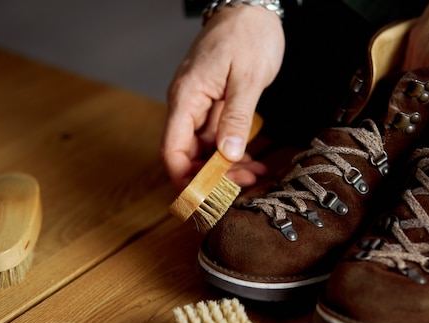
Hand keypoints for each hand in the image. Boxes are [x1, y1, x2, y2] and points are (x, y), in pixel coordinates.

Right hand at [161, 5, 283, 189]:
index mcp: (187, 97)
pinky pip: (220, 139)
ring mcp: (202, 107)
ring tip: (255, 175)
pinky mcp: (216, 107)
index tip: (204, 197)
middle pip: (190, 155)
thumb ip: (236, 116)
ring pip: (207, 151)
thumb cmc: (247, 34)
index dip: (184, 177)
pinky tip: (253, 162)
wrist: (251, 9)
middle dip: (213, 177)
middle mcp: (188, 106)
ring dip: (228, 168)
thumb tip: (228, 153)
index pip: (173, 149)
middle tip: (243, 185)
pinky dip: (235, 153)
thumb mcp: (248, 77)